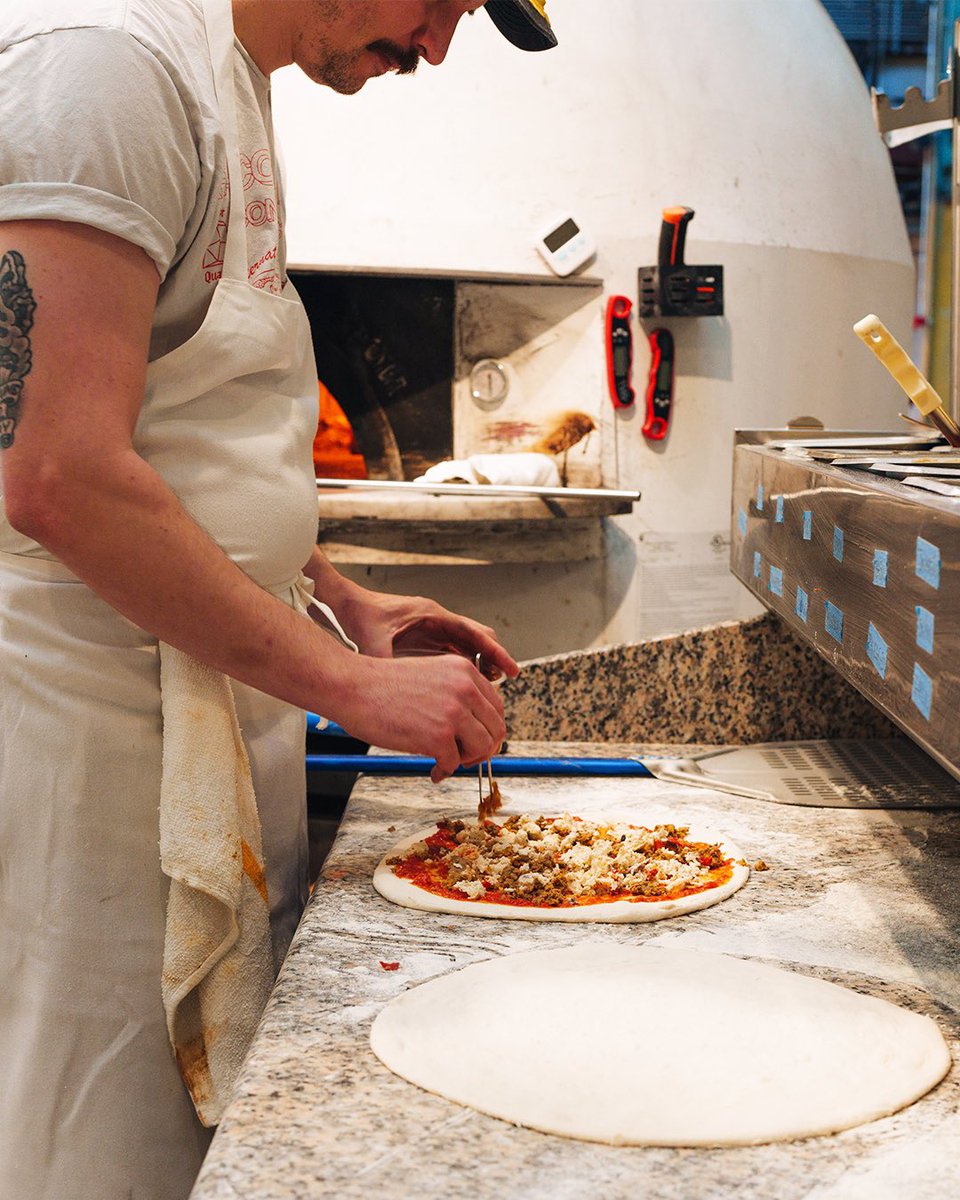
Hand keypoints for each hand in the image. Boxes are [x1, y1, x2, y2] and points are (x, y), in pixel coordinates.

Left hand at [319, 581, 519, 681]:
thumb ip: (387, 663)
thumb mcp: (373, 642)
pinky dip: (463, 665)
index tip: (511, 670)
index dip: (495, 652)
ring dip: (479, 663)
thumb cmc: (361, 617)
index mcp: (433, 616)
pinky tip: (463, 685)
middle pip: (478, 637)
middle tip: (501, 682)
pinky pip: (453, 651)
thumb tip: (395, 692)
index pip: (474, 632)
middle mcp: (438, 620)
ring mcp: (433, 628)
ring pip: (468, 645)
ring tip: (486, 688)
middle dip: (493, 658)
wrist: (348, 605)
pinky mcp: (426, 637)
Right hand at [333, 651, 506, 782]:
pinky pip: (454, 763)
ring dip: (467, 760)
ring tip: (447, 762)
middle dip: (483, 748)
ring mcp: (454, 712)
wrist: (353, 687)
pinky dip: (444, 771)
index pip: (496, 706)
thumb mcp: (431, 676)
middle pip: (495, 728)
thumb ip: (456, 694)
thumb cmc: (383, 685)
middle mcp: (465, 688)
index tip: (475, 740)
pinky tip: (432, 770)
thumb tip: (474, 726)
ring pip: (483, 747)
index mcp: (465, 670)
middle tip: (465, 757)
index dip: (488, 728)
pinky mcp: (439, 736)